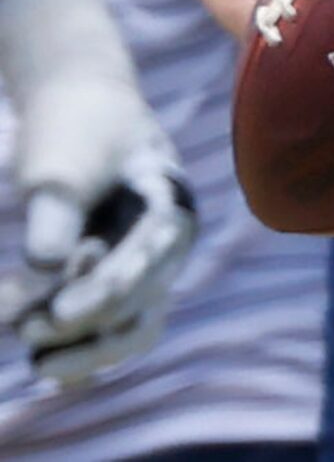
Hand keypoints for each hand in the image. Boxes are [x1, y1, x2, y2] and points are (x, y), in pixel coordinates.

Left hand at [0, 0, 197, 383]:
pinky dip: (80, 345)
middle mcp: (166, 243)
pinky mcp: (119, 274)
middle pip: (141, 305)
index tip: (49, 317)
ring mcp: (146, 262)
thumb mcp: (60, 168)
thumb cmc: (75, 130)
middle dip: (85, 327)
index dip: (97, 296)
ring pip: (131, 327)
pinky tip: (47, 365)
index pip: (140, 265)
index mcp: (171, 208)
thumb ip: (55, 218)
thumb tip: (43, 269)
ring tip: (32, 360)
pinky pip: (110, 324)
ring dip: (84, 347)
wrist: (79, 104)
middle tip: (26, 332)